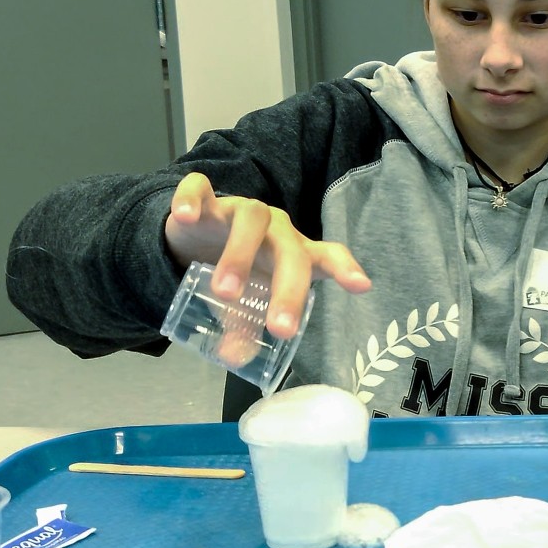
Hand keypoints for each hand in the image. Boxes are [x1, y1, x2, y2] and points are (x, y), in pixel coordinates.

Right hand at [165, 173, 370, 338]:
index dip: (345, 268)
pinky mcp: (206, 200)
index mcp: (294, 253)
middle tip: (278, 327)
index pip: (328, 256)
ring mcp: (240, 210)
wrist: (197, 240)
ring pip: (250, 219)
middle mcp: (274, 228)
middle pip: (290, 249)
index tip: (361, 287)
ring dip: (240, 255)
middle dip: (288, 289)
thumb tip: (235, 358)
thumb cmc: (239, 271)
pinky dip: (192, 199)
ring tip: (224, 292)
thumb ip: (243, 327)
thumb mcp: (244, 303)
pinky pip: (200, 189)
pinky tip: (186, 216)